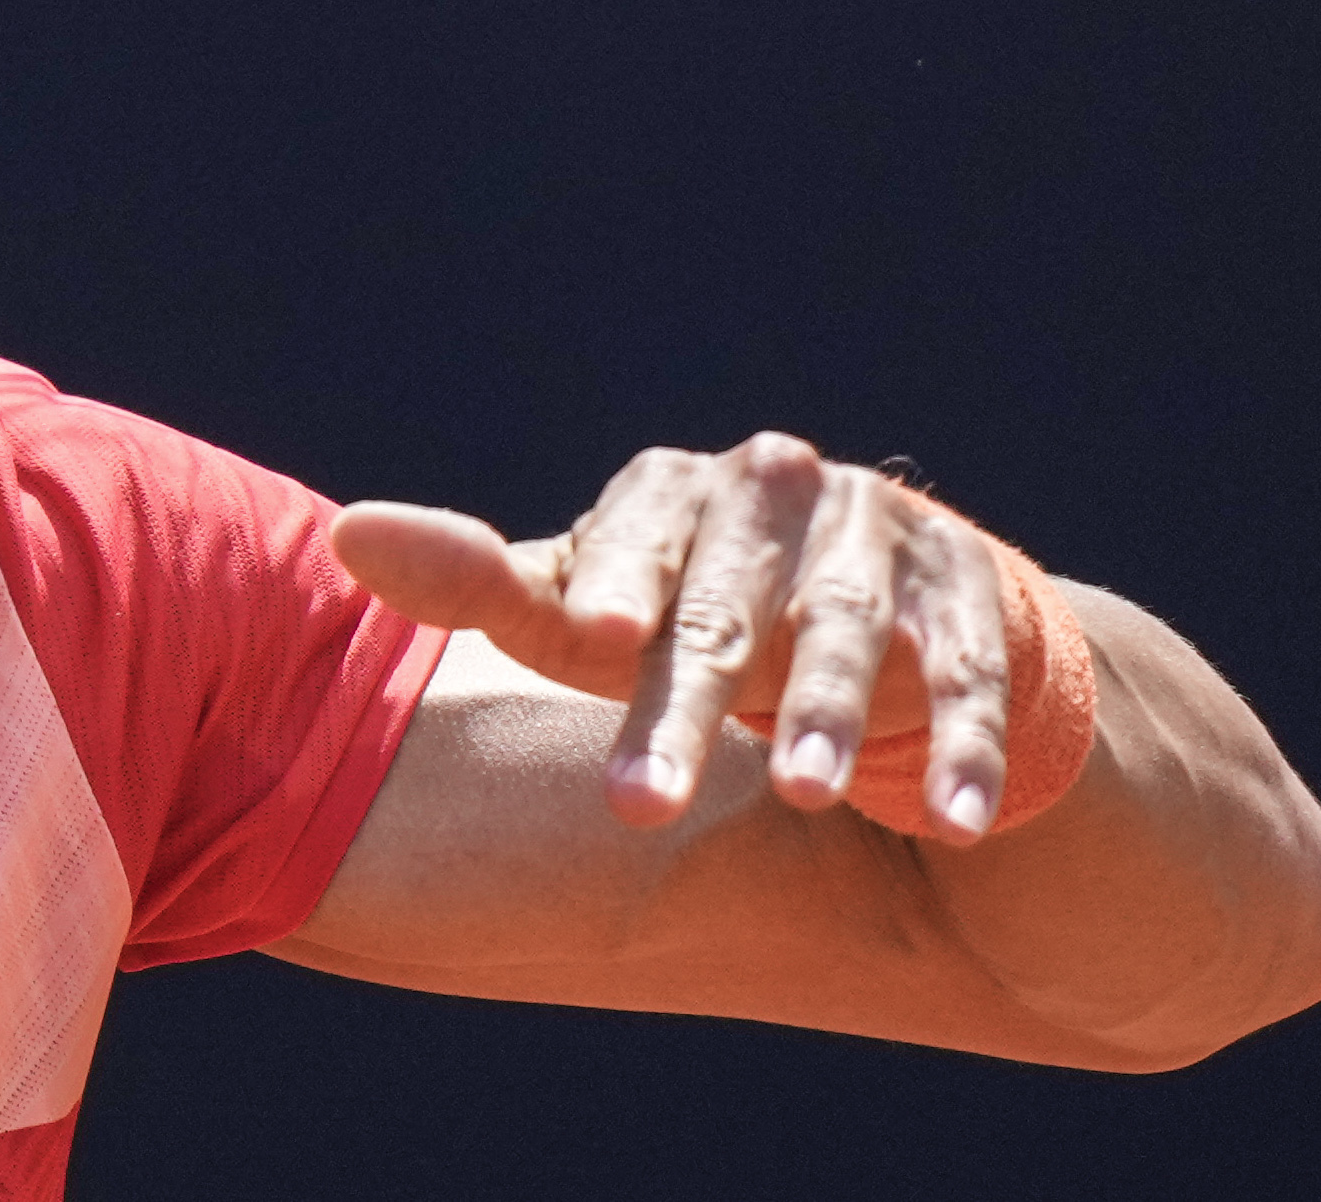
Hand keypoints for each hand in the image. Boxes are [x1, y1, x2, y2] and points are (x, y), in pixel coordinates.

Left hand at [336, 435, 1021, 839]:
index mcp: (679, 492)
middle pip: (732, 606)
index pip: (636, 539)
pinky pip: (976, 678)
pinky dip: (968, 750)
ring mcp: (883, 544)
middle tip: (644, 801)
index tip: (594, 636)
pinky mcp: (975, 600)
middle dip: (697, 698)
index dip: (617, 582)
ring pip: (856, 630)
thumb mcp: (590, 608)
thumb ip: (478, 582)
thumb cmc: (686, 615)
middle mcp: (782, 496)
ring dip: (836, 713)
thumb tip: (344, 538)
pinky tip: (959, 827)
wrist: (874, 609)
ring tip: (804, 795)